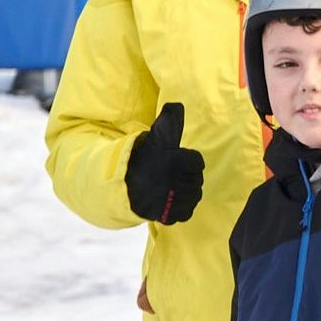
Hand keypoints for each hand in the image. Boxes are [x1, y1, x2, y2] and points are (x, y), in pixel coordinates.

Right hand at [125, 102, 204, 224]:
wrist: (124, 189)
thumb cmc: (142, 161)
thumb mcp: (155, 139)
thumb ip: (169, 122)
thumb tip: (177, 105)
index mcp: (179, 162)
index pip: (196, 161)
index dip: (184, 159)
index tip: (172, 160)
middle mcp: (181, 182)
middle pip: (196, 178)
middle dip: (185, 174)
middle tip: (168, 173)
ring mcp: (178, 201)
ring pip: (193, 194)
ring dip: (184, 190)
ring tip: (168, 186)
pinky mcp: (174, 215)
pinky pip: (186, 210)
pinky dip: (180, 206)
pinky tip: (169, 199)